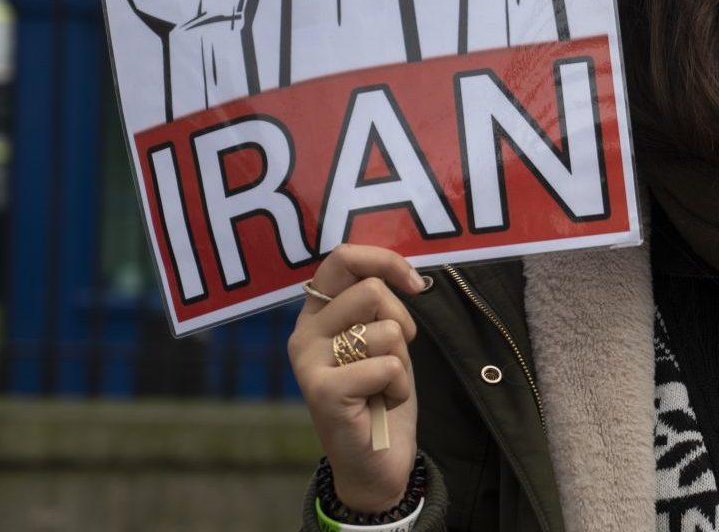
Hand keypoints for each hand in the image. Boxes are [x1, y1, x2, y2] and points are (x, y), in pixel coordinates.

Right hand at [289, 245, 427, 512]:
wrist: (375, 461)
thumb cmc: (381, 394)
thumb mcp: (382, 339)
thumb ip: (378, 304)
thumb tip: (400, 270)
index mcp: (316, 313)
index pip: (343, 258)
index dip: (386, 261)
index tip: (415, 284)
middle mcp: (304, 333)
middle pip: (371, 290)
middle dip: (402, 321)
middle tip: (393, 355)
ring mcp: (309, 363)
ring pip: (386, 329)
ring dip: (401, 361)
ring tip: (381, 385)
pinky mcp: (323, 391)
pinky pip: (388, 366)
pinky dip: (399, 386)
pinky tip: (380, 404)